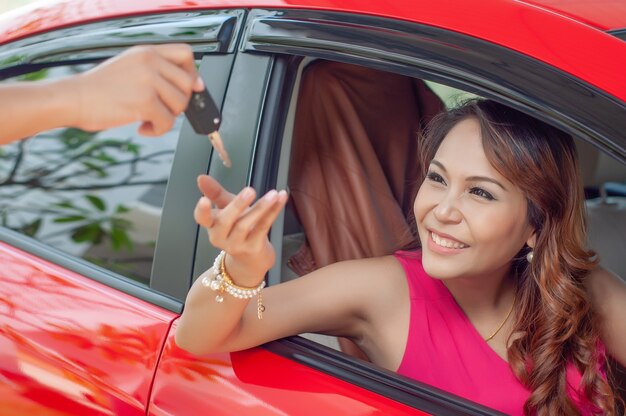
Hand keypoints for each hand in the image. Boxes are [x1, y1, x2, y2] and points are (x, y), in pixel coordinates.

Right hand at [72, 44, 202, 135]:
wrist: (74, 98)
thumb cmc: (99, 88)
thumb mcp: (131, 67)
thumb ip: (158, 72)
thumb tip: (196, 85)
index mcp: (146, 52)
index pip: (186, 54)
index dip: (192, 73)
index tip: (189, 87)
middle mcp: (150, 62)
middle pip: (188, 83)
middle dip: (180, 101)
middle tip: (162, 108)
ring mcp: (148, 80)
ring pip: (180, 104)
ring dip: (168, 117)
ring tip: (149, 117)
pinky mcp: (145, 101)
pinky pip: (168, 122)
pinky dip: (158, 130)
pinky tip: (143, 127)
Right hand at [194, 175, 288, 284]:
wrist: (251, 261)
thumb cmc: (236, 230)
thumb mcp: (226, 209)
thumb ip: (215, 193)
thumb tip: (201, 177)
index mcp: (212, 226)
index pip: (202, 219)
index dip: (202, 210)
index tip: (203, 199)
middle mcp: (221, 237)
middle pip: (225, 222)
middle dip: (237, 205)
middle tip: (250, 190)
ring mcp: (237, 245)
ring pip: (246, 225)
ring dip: (261, 208)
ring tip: (273, 194)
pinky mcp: (254, 248)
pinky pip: (263, 227)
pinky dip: (273, 211)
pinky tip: (281, 198)